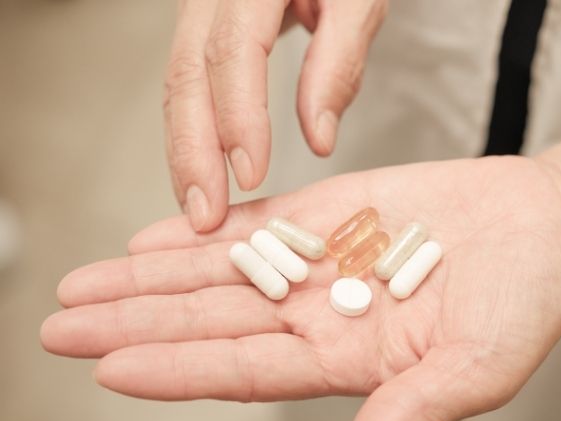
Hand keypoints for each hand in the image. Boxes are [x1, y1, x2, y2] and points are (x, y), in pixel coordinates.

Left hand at [42, 133, 560, 420]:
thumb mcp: (478, 368)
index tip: (111, 368)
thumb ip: (413, 409)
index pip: (243, 370)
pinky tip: (154, 239)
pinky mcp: (335, 212)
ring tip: (87, 283)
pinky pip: (256, 223)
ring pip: (219, 272)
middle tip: (62, 327)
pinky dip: (203, 231)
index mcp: (348, 358)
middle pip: (211, 322)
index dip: (178, 368)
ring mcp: (322, 260)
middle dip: (136, 324)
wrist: (546, 231)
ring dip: (152, 278)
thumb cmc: (525, 305)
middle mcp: (321, 312)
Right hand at [165, 0, 387, 231]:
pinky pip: (187, 82)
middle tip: (205, 215)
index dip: (238, 117)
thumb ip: (339, 64)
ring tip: (197, 205)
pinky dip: (191, 131)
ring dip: (183, 149)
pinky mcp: (202, 29)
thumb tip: (318, 140)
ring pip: (177, 83)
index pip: (232, 52)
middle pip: (186, 75)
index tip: (251, 176)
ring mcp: (198, 9)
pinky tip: (198, 169)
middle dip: (192, 151)